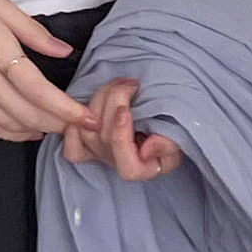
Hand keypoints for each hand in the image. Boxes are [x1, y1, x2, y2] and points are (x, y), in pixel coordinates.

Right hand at [0, 0, 102, 145]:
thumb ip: (32, 30)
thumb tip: (63, 51)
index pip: (36, 88)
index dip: (64, 108)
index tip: (86, 118)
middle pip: (25, 111)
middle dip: (57, 123)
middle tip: (79, 129)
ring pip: (6, 123)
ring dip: (36, 130)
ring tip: (60, 130)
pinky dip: (8, 132)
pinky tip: (26, 132)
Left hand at [63, 74, 182, 178]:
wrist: (158, 125)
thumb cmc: (170, 134)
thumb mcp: (179, 140)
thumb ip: (168, 145)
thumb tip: (148, 147)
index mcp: (140, 168)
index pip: (127, 167)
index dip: (121, 138)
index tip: (125, 111)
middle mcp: (116, 163)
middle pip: (104, 139)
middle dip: (114, 104)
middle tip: (130, 84)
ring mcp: (99, 154)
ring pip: (88, 131)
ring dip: (100, 100)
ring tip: (119, 84)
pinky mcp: (87, 143)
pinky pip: (72, 144)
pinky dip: (75, 124)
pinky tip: (91, 104)